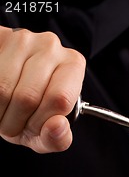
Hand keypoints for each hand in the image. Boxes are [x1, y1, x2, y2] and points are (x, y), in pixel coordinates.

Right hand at [0, 26, 85, 152]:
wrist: (7, 92)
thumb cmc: (33, 113)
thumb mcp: (47, 134)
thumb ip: (58, 139)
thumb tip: (57, 125)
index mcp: (72, 66)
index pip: (59, 100)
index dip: (41, 122)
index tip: (34, 127)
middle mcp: (51, 46)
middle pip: (28, 96)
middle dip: (16, 121)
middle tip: (14, 124)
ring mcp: (23, 38)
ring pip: (4, 88)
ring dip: (0, 112)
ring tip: (5, 113)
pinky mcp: (0, 38)